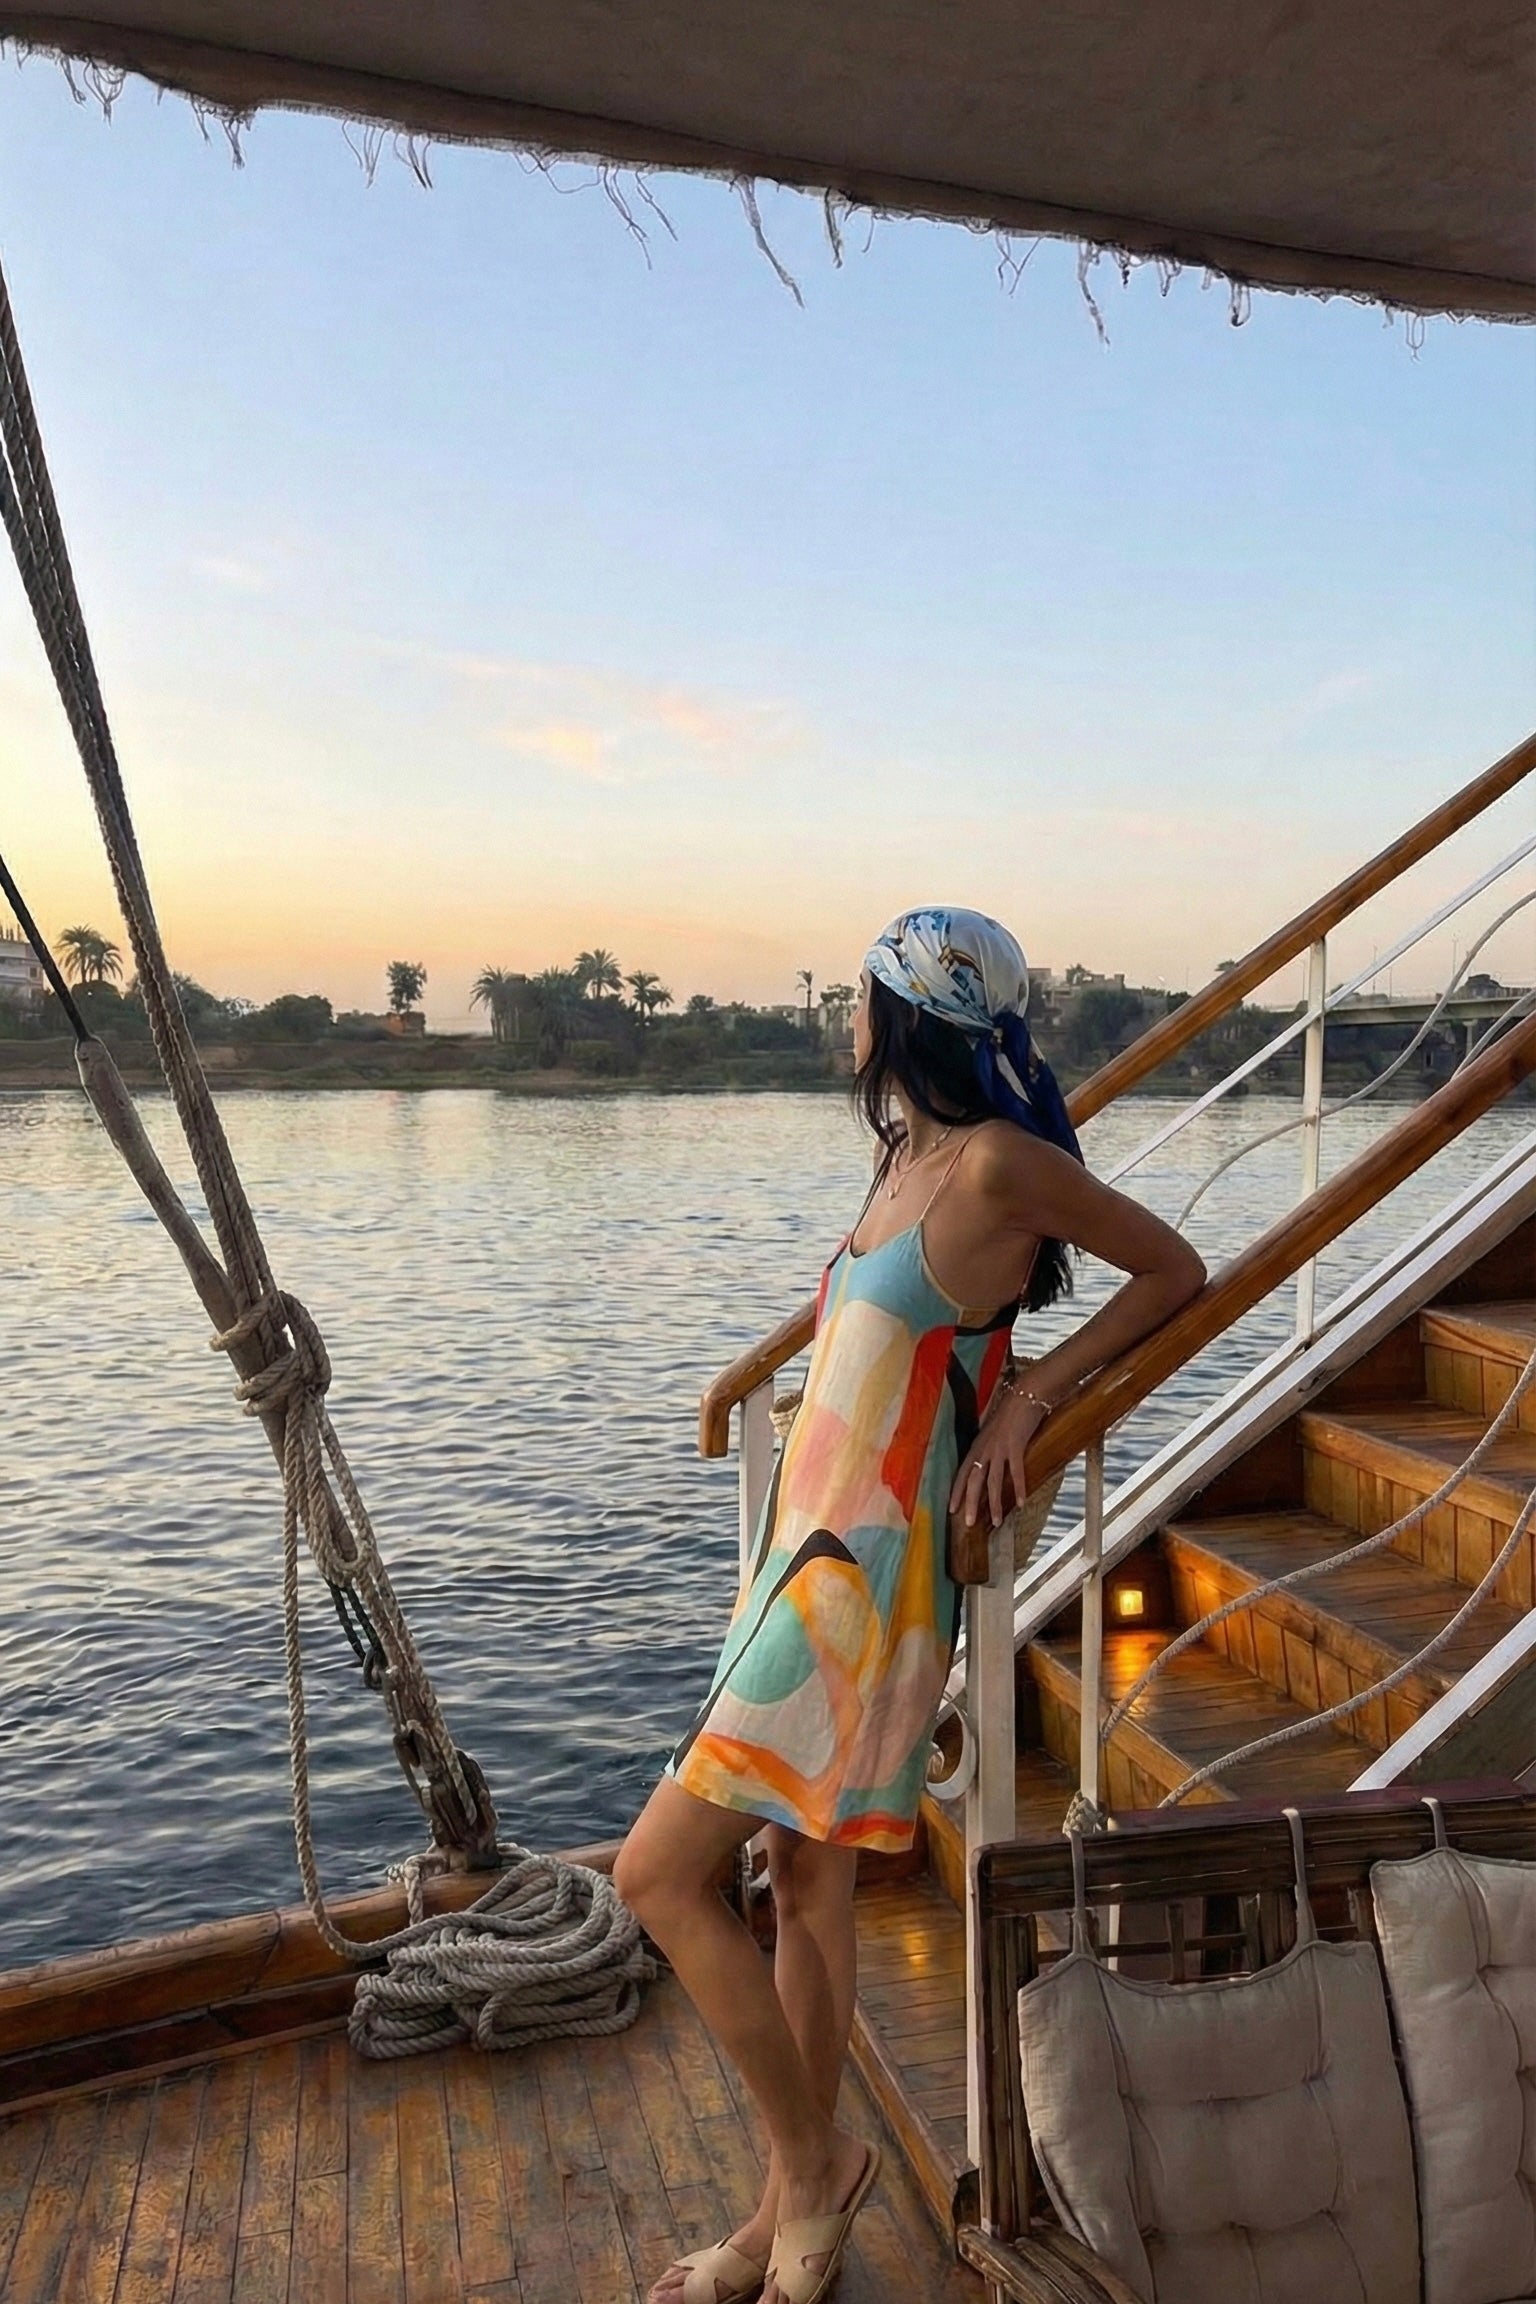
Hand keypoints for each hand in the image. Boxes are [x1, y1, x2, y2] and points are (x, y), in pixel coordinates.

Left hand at [949, 1388, 1051, 1532]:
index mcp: (978, 1446)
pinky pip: (1015, 1472)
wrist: (1025, 1394)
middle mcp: (984, 1449)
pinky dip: (1018, 1488)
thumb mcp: (994, 1433)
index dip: (955, 1492)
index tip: (950, 1510)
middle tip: (968, 1524)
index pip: (961, 1473)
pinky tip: (1021, 1503)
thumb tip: (990, 1465)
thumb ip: (990, 1449)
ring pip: (993, 1481)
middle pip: (973, 1481)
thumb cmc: (1012, 1413)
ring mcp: (999, 1448)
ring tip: (995, 1522)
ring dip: (994, 1503)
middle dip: (969, 1503)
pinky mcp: (1015, 1445)